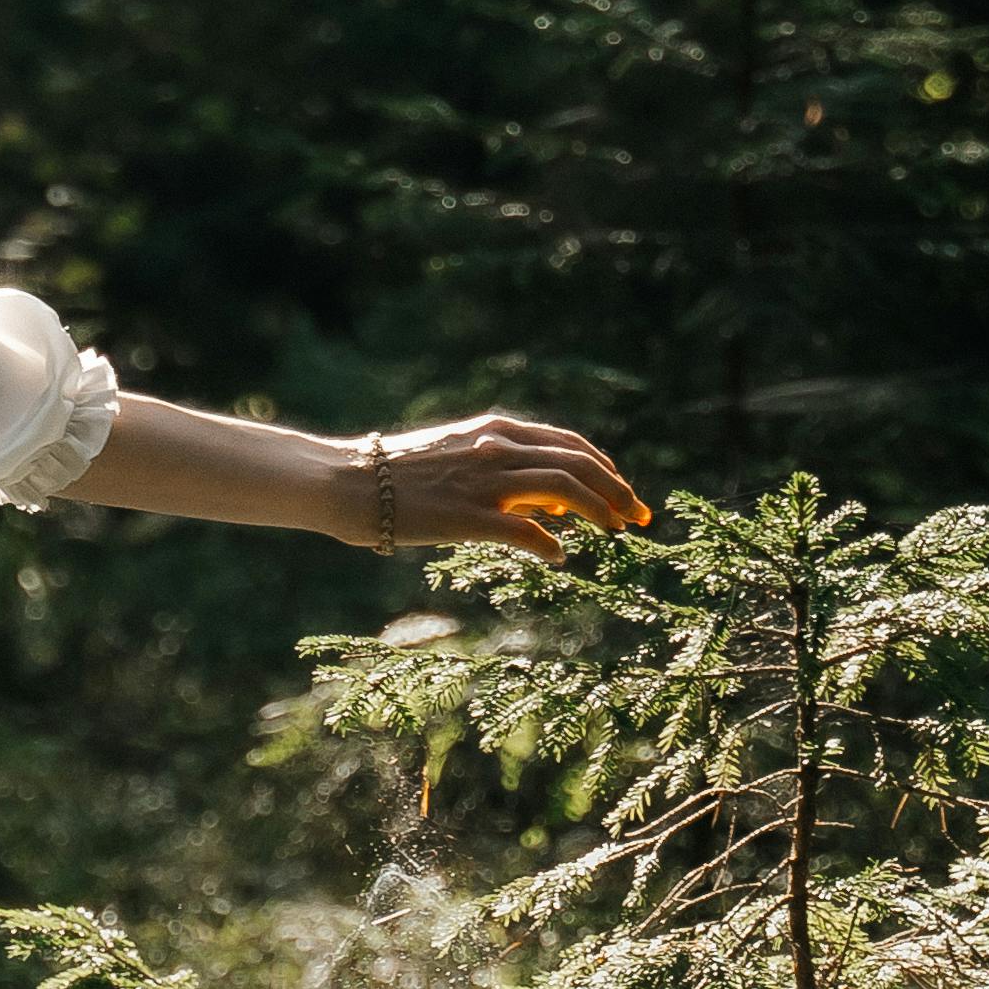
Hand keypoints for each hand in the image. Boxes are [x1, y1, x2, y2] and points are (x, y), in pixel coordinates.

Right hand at [332, 409, 646, 558]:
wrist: (349, 481)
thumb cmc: (402, 474)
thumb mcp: (461, 456)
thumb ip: (508, 473)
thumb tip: (557, 508)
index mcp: (496, 431)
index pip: (570, 445)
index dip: (605, 470)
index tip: (625, 493)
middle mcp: (497, 449)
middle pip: (578, 464)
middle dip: (617, 491)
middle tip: (639, 517)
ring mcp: (485, 482)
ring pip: (564, 489)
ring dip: (600, 510)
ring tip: (616, 532)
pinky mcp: (468, 517)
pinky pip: (526, 532)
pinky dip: (550, 544)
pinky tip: (559, 557)